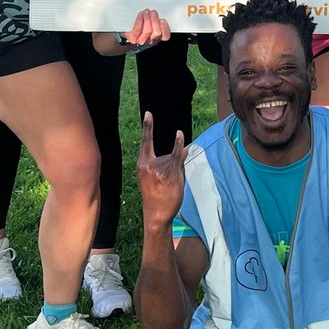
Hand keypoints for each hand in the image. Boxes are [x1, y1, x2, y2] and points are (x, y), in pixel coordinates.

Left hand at [119, 8, 171, 49]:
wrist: (126, 30)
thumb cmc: (140, 24)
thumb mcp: (152, 21)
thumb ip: (157, 18)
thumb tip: (161, 10)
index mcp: (157, 37)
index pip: (165, 36)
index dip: (165, 28)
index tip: (163, 20)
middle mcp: (150, 40)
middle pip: (157, 33)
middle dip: (155, 20)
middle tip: (153, 12)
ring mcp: (141, 40)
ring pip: (148, 31)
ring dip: (147, 19)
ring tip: (146, 12)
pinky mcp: (133, 38)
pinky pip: (138, 29)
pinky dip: (140, 20)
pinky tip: (140, 14)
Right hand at [136, 111, 186, 226]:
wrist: (156, 215)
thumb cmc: (158, 197)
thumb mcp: (159, 178)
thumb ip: (172, 161)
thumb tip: (186, 147)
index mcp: (142, 164)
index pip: (145, 142)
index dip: (147, 127)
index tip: (148, 113)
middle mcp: (148, 164)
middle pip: (168, 155)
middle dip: (173, 168)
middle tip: (166, 187)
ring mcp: (159, 168)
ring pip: (176, 160)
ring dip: (178, 172)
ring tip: (170, 188)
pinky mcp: (169, 172)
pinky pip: (177, 155)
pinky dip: (179, 145)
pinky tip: (179, 135)